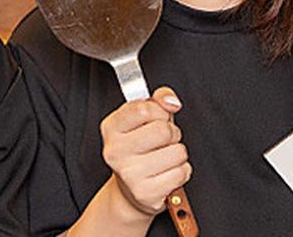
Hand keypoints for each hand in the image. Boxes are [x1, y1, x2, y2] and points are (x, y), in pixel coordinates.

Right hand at [101, 87, 190, 217]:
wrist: (131, 189)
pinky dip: (181, 171)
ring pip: (177, 152)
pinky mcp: (145, 192)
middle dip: (172, 133)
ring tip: (164, 157)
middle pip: (163, 130)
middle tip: (163, 141)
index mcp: (111, 127)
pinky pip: (181, 173)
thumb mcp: (145, 119)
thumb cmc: (141, 148)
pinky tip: (167, 172)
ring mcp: (128, 173)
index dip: (159, 112)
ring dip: (178, 154)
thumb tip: (171, 101)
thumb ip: (158, 100)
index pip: (144, 109)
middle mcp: (114, 150)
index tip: (158, 118)